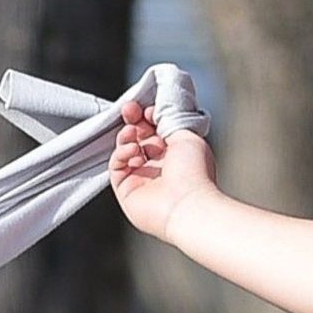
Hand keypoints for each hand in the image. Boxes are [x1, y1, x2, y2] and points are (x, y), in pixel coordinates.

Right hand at [108, 99, 219, 240]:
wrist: (187, 205)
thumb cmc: (195, 173)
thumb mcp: (186, 134)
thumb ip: (168, 119)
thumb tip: (153, 111)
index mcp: (175, 153)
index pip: (155, 129)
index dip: (147, 116)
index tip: (144, 108)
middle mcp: (158, 166)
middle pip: (138, 137)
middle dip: (133, 121)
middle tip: (130, 110)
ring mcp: (141, 178)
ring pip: (125, 150)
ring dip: (126, 136)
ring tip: (132, 133)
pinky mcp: (126, 190)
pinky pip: (116, 166)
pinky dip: (120, 153)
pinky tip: (132, 150)